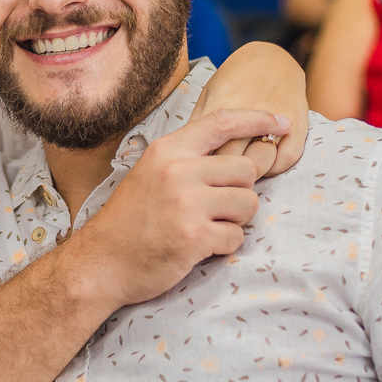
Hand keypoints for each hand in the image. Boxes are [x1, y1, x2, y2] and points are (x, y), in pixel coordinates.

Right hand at [76, 108, 288, 308]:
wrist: (100, 262)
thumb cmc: (129, 221)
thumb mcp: (150, 175)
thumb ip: (186, 160)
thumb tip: (235, 155)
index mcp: (167, 151)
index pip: (222, 122)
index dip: (257, 119)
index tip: (281, 122)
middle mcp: (178, 171)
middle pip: (246, 170)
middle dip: (241, 192)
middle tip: (217, 208)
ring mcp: (186, 203)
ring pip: (248, 204)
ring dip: (236, 220)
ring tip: (207, 227)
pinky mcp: (193, 236)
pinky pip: (236, 237)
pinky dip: (224, 245)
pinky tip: (199, 247)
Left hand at [194, 42, 307, 176]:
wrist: (272, 56)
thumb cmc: (234, 79)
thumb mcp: (209, 94)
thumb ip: (198, 124)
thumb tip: (189, 158)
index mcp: (222, 105)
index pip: (209, 150)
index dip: (204, 168)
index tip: (203, 173)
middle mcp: (251, 111)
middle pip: (234, 160)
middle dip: (225, 174)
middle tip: (223, 178)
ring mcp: (277, 117)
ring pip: (261, 162)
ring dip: (251, 173)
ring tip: (244, 172)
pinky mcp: (299, 122)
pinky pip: (286, 160)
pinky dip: (274, 169)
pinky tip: (266, 164)